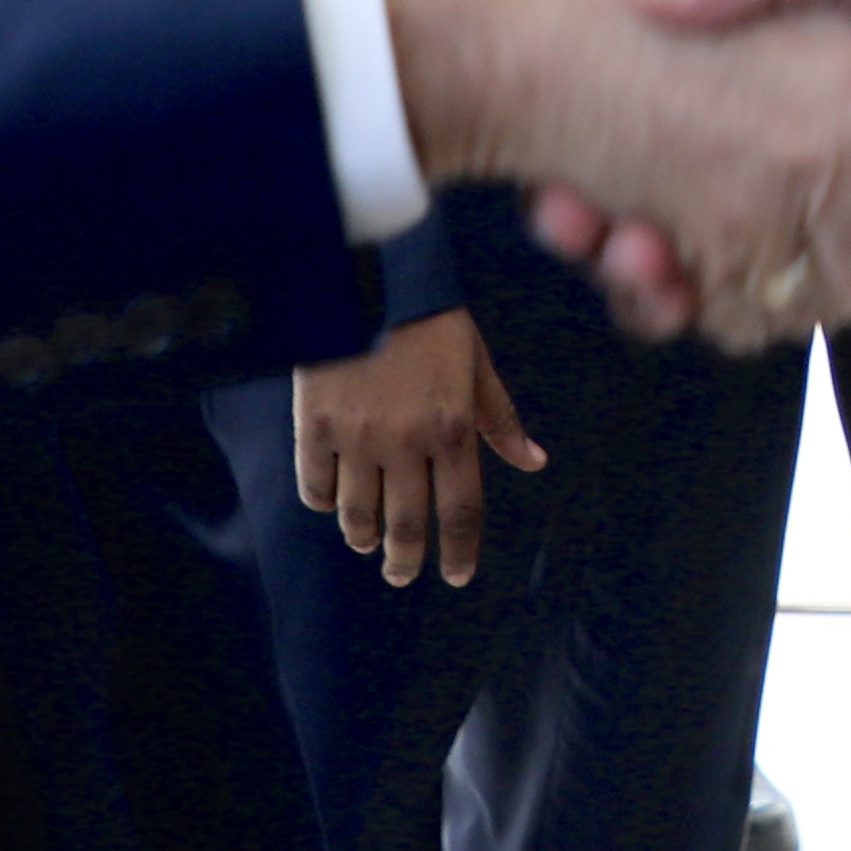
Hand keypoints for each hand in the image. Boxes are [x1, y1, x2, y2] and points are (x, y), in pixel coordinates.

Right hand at [294, 309, 539, 584]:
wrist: (367, 275)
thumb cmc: (430, 320)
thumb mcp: (476, 364)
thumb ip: (500, 419)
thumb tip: (534, 461)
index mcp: (454, 429)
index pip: (462, 511)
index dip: (460, 552)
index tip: (458, 576)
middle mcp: (407, 441)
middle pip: (408, 527)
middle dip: (406, 562)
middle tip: (402, 575)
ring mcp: (358, 436)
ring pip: (359, 516)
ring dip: (366, 538)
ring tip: (369, 543)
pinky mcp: (315, 425)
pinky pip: (317, 486)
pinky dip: (324, 504)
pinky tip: (332, 505)